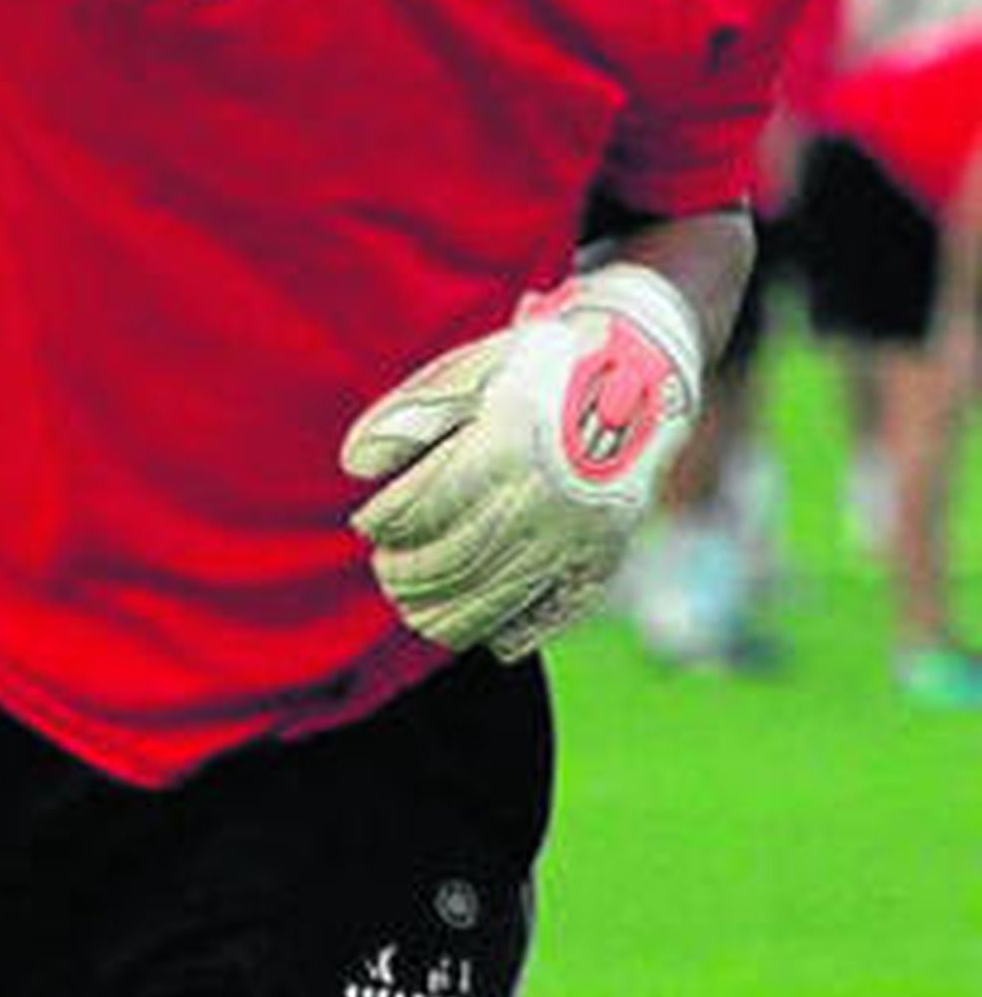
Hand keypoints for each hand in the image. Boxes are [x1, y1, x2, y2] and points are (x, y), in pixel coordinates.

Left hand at [343, 263, 702, 660]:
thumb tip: (355, 467)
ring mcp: (575, 538)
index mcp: (502, 448)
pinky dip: (497, 629)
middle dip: (403, 573)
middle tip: (386, 568)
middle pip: (448, 564)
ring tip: (412, 599)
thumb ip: (408, 415)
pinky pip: (540, 619)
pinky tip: (473, 616)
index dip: (382, 525)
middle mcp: (541, 501)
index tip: (368, 523)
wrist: (640, 372)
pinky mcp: (600, 563)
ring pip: (488, 603)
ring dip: (436, 611)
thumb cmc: (538, 366)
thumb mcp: (470, 369)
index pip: (418, 513)